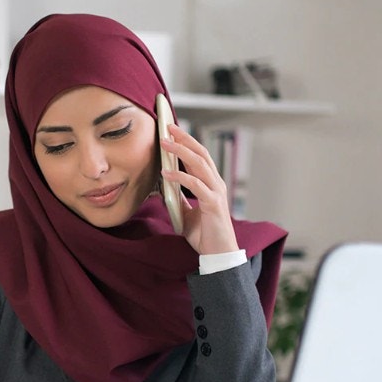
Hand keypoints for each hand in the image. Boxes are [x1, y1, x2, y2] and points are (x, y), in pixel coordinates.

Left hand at [160, 124, 238, 254]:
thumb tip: (164, 188)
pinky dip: (180, 177)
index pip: (199, 156)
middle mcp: (216, 184)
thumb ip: (178, 200)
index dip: (186, 142)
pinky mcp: (212, 204)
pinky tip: (165, 173)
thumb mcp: (186, 214)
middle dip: (184, 138)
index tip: (171, 130)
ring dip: (180, 151)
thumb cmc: (204, 235)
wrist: (217, 255)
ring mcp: (216, 192)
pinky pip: (195, 185)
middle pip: (200, 153)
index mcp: (211, 184)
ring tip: (164, 143)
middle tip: (168, 127)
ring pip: (199, 164)